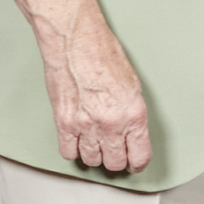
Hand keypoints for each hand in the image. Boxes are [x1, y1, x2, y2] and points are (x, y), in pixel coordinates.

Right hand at [34, 9, 151, 176]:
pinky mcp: (63, 122)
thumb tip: (131, 133)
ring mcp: (85, 125)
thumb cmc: (104, 54)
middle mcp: (111, 124)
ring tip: (96, 144)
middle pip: (114, 162)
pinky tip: (78, 141)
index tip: (134, 162)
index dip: (137, 162)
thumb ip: (132, 113)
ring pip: (92, 160)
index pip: (139, 155)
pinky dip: (74, 150)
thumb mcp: (133, 84)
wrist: (76, 41)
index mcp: (134, 114)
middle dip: (116, 160)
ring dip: (95, 155)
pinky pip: (68, 152)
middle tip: (114, 153)